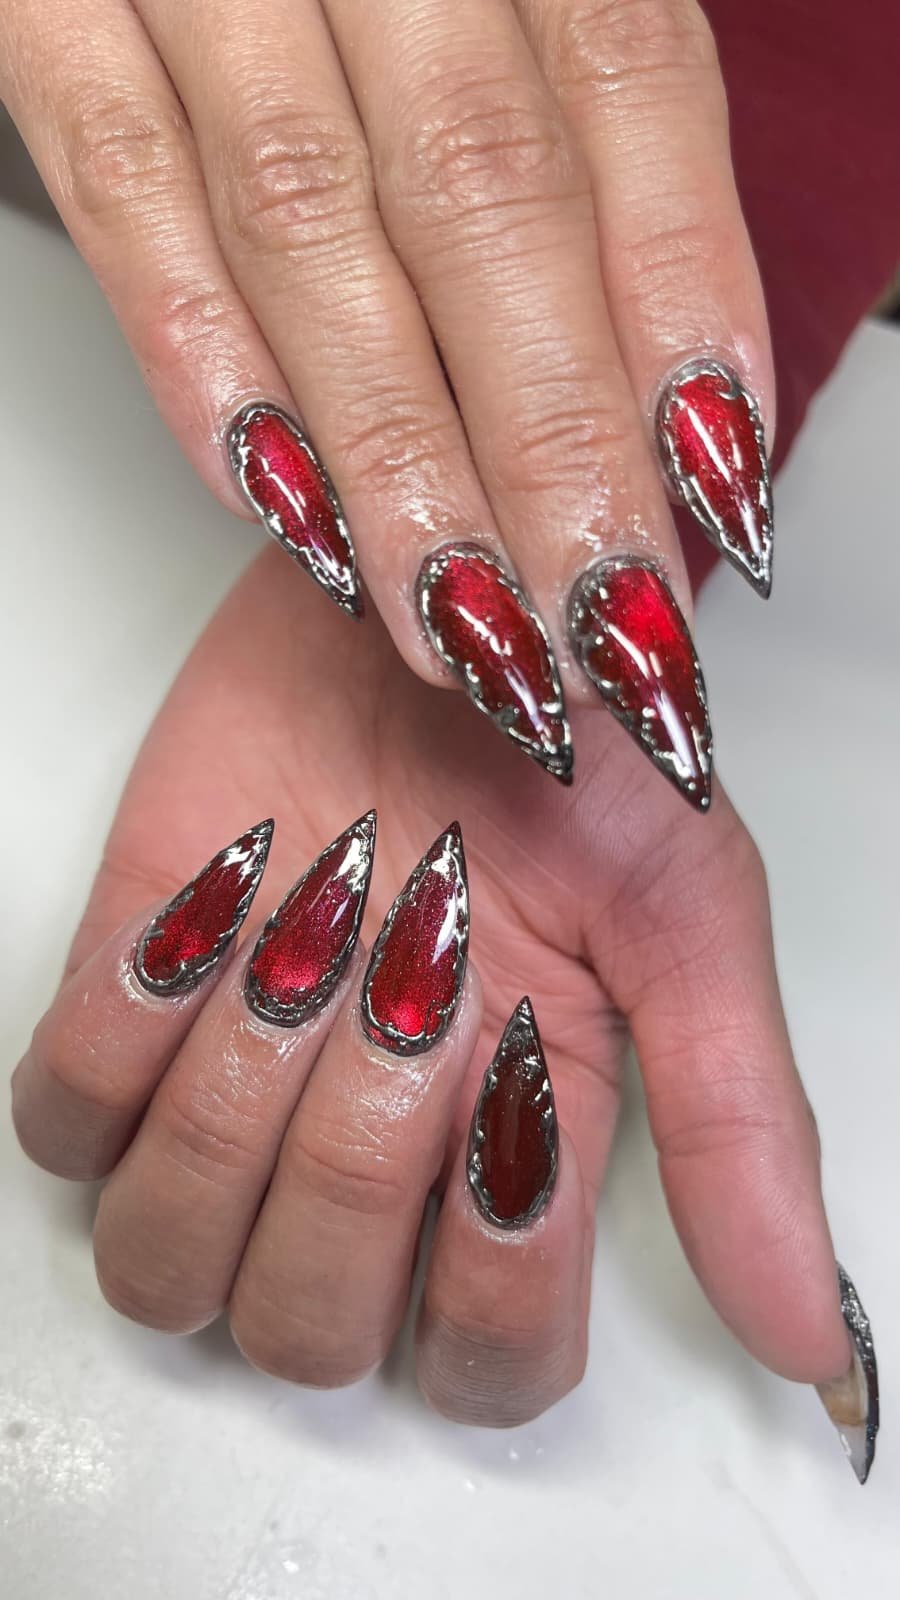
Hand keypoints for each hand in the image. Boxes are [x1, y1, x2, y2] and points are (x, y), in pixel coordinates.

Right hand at [2, 0, 773, 799]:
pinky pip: (122, 185)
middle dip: (549, 438)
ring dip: (392, 449)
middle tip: (592, 617)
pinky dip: (199, 351)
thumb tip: (659, 398)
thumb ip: (580, 142)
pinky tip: (279, 502)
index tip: (712, 493)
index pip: (633, 88)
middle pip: (485, 193)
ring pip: (308, 220)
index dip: (683, 302)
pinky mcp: (44, 5)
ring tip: (459, 618)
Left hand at [12, 550, 850, 1424]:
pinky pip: (60, 1127)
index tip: (499, 1109)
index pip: (480, 1363)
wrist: (426, 598)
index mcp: (511, 1143)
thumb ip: (736, 1125)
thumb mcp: (682, 912)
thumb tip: (804, 1335)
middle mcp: (366, 1141)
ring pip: (164, 1261)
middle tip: (396, 1012)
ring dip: (222, 1122)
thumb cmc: (558, 742)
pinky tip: (195, 937)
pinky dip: (110, 1048)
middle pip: (302, 1329)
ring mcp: (232, 1077)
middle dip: (342, 1183)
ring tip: (287, 973)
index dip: (484, 1293)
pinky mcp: (121, 994)